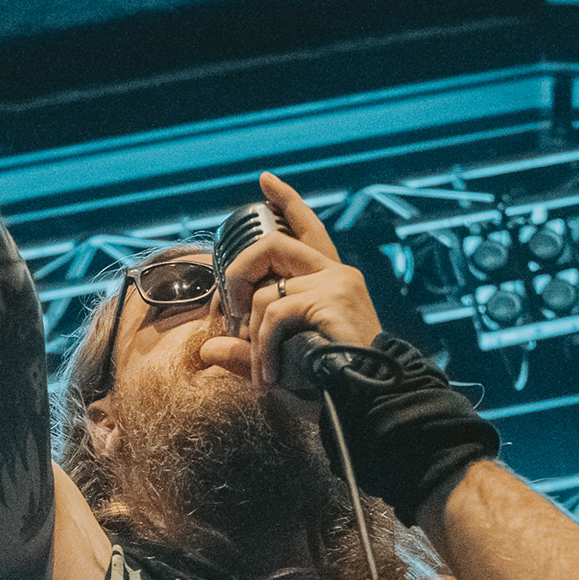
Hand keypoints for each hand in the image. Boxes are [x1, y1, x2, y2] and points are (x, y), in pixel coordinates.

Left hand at [200, 171, 382, 389]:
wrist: (371, 398)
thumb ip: (246, 352)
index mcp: (331, 279)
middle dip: (238, 273)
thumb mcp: (281, 362)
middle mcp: (336, 273)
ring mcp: (336, 283)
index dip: (286, 201)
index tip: (266, 181)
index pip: (307, 229)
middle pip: (273, 244)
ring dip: (252, 335)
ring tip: (261, 369)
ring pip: (266, 291)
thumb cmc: (332, 382)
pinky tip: (269, 374)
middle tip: (229, 312)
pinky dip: (262, 348)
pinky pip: (273, 315)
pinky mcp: (331, 299)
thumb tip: (207, 350)